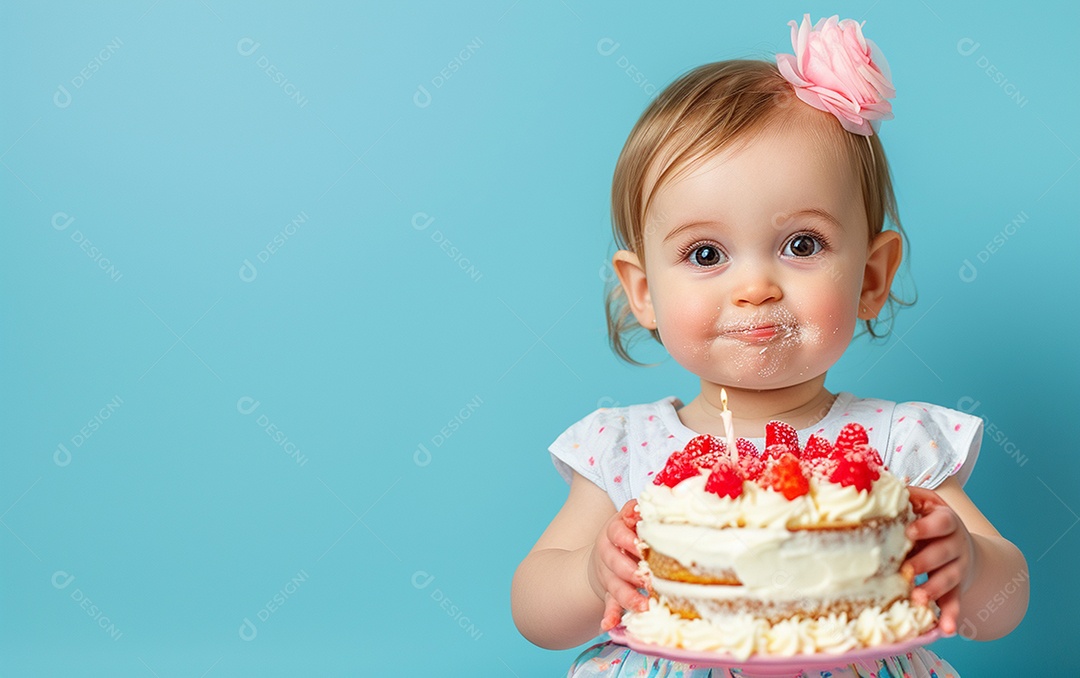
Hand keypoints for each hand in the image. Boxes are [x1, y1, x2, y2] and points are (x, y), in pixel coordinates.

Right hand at [588, 499, 647, 630]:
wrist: (604, 552)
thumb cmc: (629, 532)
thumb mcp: (630, 517)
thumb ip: (637, 512)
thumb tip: (642, 506)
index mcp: (614, 531)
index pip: (617, 533)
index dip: (628, 540)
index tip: (641, 546)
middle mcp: (607, 553)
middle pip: (615, 562)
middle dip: (631, 572)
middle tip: (648, 580)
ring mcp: (607, 574)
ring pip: (614, 586)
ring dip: (627, 597)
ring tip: (642, 605)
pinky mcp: (609, 592)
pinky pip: (608, 604)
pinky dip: (609, 615)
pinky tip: (608, 624)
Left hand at [904, 486, 975, 635]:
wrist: (962, 544)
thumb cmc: (929, 521)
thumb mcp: (923, 503)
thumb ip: (906, 495)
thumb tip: (874, 481)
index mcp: (945, 520)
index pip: (941, 521)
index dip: (926, 526)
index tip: (909, 532)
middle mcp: (956, 544)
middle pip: (943, 553)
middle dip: (925, 562)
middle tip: (906, 570)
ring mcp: (958, 567)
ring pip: (949, 579)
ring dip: (934, 590)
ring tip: (918, 599)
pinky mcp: (957, 588)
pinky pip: (956, 603)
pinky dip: (952, 616)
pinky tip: (946, 630)